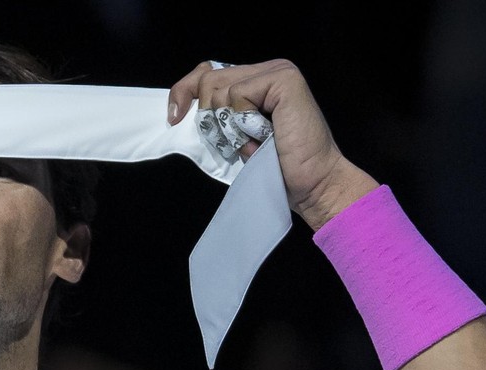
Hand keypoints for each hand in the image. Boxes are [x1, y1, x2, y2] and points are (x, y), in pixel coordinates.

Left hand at [168, 60, 377, 229]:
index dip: (184, 92)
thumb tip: (180, 105)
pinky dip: (242, 123)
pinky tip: (262, 136)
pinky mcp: (284, 80)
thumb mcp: (236, 136)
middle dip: (209, 117)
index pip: (206, 73)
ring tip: (253, 142)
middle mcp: (268, 70)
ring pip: (219, 88)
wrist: (312, 183)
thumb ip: (219, 112)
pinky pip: (237, 95)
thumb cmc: (275, 167)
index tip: (174, 119)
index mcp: (257, 80)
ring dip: (228, 126)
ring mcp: (279, 72)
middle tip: (234, 143)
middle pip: (207, 79)